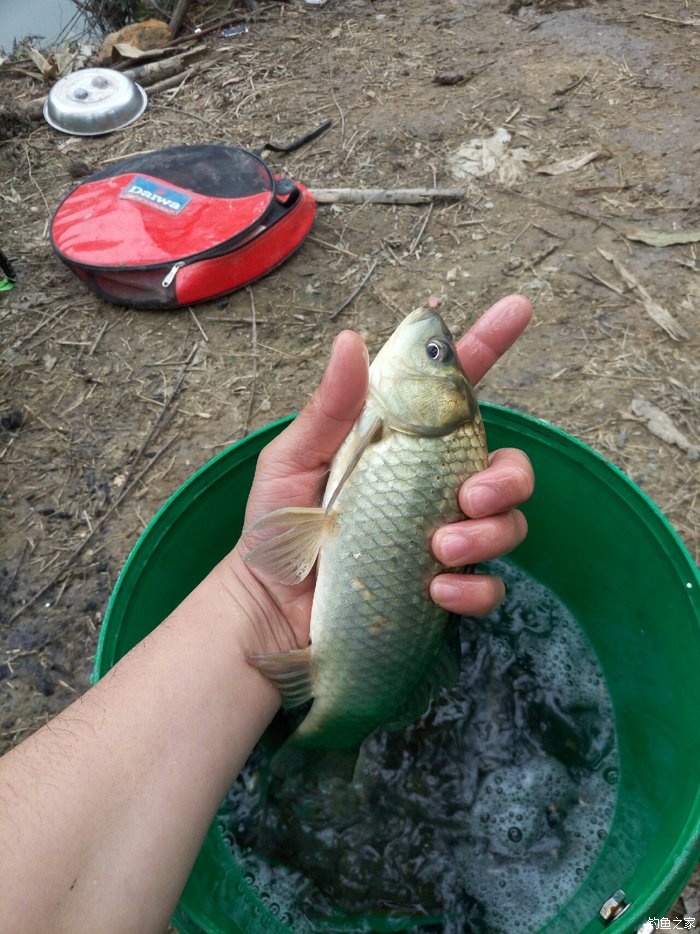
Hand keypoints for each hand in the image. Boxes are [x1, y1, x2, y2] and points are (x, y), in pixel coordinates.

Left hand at [225, 294, 533, 653]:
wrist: (269, 611)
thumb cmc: (277, 529)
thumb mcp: (293, 462)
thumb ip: (328, 409)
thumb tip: (351, 339)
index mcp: (401, 445)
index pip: (454, 390)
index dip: (488, 345)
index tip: (518, 309)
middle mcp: (431, 487)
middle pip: (505, 467)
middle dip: (509, 478)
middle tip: (471, 496)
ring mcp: (442, 538)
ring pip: (507, 523)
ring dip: (489, 534)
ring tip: (442, 548)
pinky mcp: (442, 588)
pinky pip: (486, 587)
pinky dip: (472, 590)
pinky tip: (438, 590)